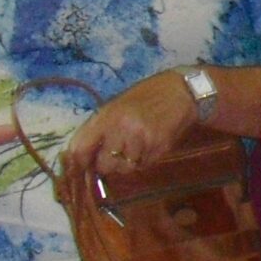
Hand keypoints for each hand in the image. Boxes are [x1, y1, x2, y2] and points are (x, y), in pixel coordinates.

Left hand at [64, 72, 200, 177]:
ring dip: (128, 164)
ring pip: (125, 169)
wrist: (182, 91)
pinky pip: (144, 165)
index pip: (80, 149)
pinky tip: (149, 145)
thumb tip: (82, 156)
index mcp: (106, 116)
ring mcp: (142, 139)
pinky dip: (144, 161)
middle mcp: (122, 129)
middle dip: (107, 164)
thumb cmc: (146, 96)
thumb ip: (99, 128)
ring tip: (135, 147)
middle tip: (114, 156)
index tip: (82, 166)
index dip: (79, 162)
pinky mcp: (159, 147)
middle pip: (104, 165)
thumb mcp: (116, 106)